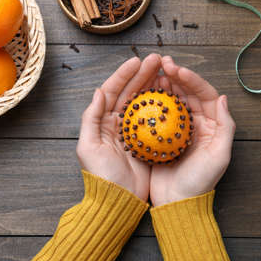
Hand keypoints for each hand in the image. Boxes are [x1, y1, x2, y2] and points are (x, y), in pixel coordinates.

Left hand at [76, 54, 161, 200]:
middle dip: (142, 74)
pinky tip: (172, 96)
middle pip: (130, 92)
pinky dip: (163, 106)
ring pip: (144, 102)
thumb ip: (91, 118)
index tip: (137, 61)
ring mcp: (134, 131)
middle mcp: (118, 122)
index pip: (113, 91)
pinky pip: (156, 119)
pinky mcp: (148, 141)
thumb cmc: (101, 175)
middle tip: (157, 60)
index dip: (124, 75)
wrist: (118, 200)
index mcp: (103, 121)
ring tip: (166, 72)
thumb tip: (98, 92)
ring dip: (153, 86)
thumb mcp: (88, 147)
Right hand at [150, 56, 235, 205]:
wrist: (178, 202)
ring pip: (171, 100)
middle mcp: (195, 123)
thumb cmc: (200, 182)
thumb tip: (223, 97)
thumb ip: (225, 127)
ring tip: (152, 74)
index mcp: (211, 125)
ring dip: (163, 85)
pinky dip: (150, 102)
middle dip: (176, 76)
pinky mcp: (161, 136)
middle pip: (186, 93)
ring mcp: (176, 129)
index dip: (192, 80)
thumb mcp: (219, 156)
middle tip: (162, 64)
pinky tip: (142, 93)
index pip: (204, 95)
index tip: (177, 70)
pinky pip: (156, 114)